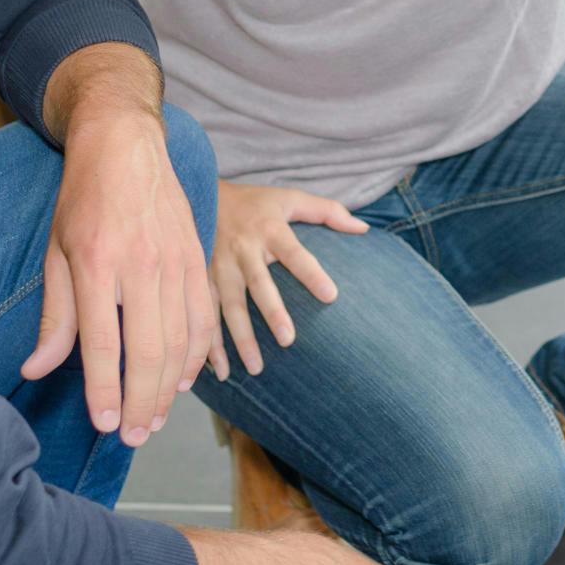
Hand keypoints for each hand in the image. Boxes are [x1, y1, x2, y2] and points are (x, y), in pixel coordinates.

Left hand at [22, 109, 214, 446]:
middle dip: (142, 403)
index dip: (105, 391)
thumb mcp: (56, 253)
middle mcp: (141, 264)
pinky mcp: (198, 257)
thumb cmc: (83, 199)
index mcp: (98, 263)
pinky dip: (196, 355)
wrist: (126, 145)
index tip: (104, 425)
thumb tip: (37, 369)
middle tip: (132, 437)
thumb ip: (54, 316)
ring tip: (154, 420)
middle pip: (148, 351)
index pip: (105, 343)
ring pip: (181, 340)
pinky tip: (184, 381)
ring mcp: (176, 260)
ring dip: (170, 388)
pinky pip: (203, 318)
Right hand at [206, 180, 368, 380]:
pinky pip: (204, 314)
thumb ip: (327, 212)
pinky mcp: (201, 280)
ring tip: (256, 368)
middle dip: (272, 312)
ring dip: (239, 339)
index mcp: (270, 230)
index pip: (295, 253)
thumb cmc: (256, 202)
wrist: (201, 195)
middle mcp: (243, 250)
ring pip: (228, 307)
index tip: (332, 296)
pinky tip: (220, 370)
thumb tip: (363, 228)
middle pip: (258, 285)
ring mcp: (219, 267)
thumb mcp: (290, 198)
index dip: (312, 273)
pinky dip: (209, 343)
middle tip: (288, 340)